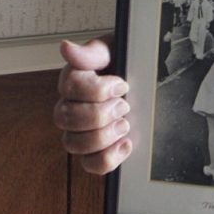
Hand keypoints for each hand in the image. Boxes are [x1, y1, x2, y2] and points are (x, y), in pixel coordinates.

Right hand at [54, 36, 131, 174]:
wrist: (147, 80)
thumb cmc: (127, 64)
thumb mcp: (116, 51)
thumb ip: (93, 52)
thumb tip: (67, 48)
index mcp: (74, 81)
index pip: (70, 88)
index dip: (97, 89)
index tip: (122, 84)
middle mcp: (71, 108)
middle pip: (66, 119)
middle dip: (100, 113)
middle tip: (125, 105)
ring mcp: (80, 132)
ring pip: (73, 144)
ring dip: (102, 136)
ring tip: (125, 124)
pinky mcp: (95, 152)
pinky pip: (90, 165)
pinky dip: (108, 158)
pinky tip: (125, 145)